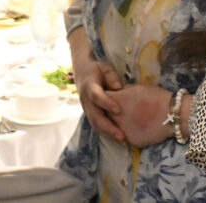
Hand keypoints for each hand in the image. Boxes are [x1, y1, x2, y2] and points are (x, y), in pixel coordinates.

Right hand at [69, 27, 125, 141]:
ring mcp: (87, 109)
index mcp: (89, 86)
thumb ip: (111, 75)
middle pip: (95, 117)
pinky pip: (97, 125)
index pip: (97, 97)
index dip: (106, 103)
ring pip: (95, 124)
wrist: (82, 73)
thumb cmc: (97, 69)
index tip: (118, 110)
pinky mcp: (91, 114)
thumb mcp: (104, 66)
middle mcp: (86, 100)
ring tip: (123, 141)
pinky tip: (119, 138)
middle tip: (122, 136)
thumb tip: (118, 87)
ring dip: (108, 134)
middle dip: (108, 128)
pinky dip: (107, 133)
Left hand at [105, 84, 177, 148]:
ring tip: (129, 119)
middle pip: (104, 114)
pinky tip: (137, 127)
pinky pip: (124, 136)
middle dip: (109, 112)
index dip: (106, 98)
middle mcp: (115, 116)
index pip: (102, 98)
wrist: (172, 115)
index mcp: (116, 100)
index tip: (111, 98)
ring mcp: (122, 130)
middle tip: (118, 110)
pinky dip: (128, 133)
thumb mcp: (137, 87)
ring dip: (116, 124)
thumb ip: (124, 91)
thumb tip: (118, 92)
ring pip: (113, 127)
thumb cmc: (157, 97)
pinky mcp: (130, 141)